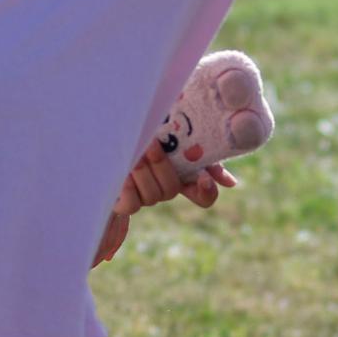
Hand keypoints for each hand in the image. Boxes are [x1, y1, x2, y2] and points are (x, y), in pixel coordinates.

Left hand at [91, 138, 237, 267]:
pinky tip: (121, 170)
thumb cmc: (144, 133)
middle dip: (161, 166)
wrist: (106, 135)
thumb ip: (203, 155)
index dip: (207, 191)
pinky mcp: (124, 203)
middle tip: (151, 146)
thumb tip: (230, 183)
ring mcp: (145, 197)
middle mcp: (165, 189)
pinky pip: (132, 203)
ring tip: (133, 152)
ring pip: (152, 196)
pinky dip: (127, 186)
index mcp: (182, 175)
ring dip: (142, 171)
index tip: (204, 177)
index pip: (204, 196)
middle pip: (171, 190)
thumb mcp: (174, 137)